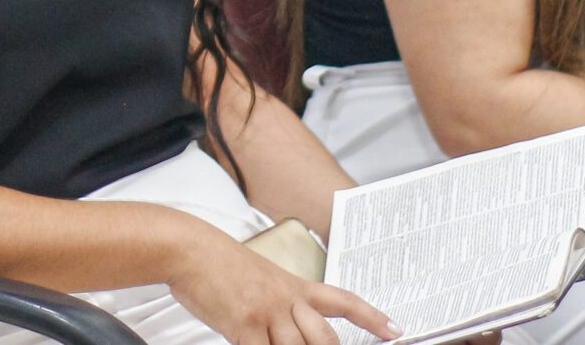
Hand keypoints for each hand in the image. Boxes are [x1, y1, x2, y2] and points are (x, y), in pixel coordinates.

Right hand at [166, 221, 397, 344]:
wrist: (190, 249)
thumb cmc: (219, 264)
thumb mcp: (260, 278)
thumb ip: (279, 304)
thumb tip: (289, 331)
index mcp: (294, 285)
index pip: (343, 300)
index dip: (372, 317)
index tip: (394, 330)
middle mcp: (286, 298)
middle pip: (325, 337)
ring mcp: (266, 312)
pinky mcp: (243, 325)